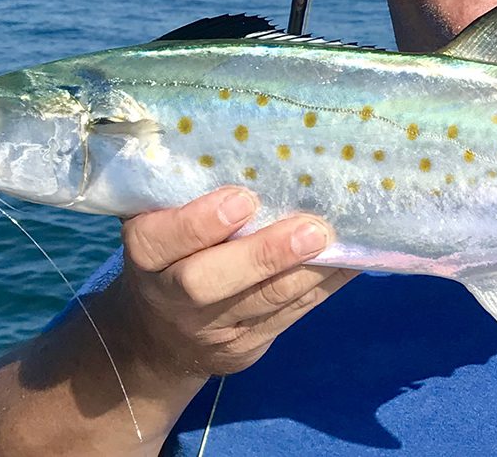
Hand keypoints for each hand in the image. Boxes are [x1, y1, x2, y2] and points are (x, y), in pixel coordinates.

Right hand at [116, 186, 356, 379]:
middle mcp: (170, 296)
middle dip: (264, 254)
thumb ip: (187, 194)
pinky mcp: (245, 348)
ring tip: (338, 241)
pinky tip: (349, 261)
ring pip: (262, 301)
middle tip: (311, 230)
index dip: (199, 222)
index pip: (160, 239)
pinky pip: (289, 315)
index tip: (244, 198)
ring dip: (307, 271)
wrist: (156, 340)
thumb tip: (251, 148)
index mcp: (146, 254)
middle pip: (208, 282)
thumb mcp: (160, 224)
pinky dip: (322, 286)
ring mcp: (209, 329)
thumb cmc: (171, 255)